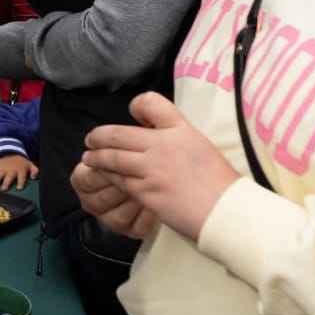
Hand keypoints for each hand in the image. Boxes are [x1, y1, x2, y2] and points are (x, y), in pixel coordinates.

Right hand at [0, 154, 38, 190]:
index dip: (20, 182)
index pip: (21, 177)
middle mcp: (11, 170)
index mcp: (20, 170)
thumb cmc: (21, 163)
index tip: (19, 188)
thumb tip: (34, 177)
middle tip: (4, 189)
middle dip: (6, 182)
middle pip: (9, 177)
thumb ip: (34, 171)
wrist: (11, 152)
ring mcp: (3, 169)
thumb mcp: (30, 165)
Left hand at [81, 92, 239, 240]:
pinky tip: (104, 176)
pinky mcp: (146, 192)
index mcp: (180, 129)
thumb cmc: (218, 182)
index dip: (138, 105)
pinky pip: (119, 180)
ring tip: (89, 158)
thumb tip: (155, 134)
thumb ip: (177, 136)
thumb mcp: (200, 145)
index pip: (152, 103)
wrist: (226, 210)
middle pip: (118, 134)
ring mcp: (152, 169)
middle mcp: (163, 144)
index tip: (132, 112)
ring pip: (113, 158)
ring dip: (96, 158)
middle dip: (99, 137)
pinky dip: (108, 176)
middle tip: (90, 140)